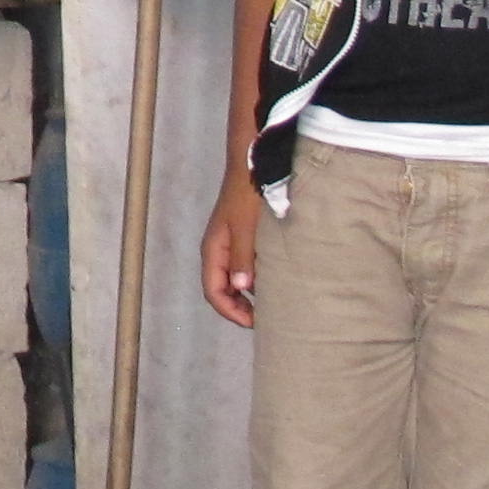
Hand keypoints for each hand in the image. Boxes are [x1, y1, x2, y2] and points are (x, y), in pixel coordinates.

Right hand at [202, 171, 260, 327]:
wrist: (252, 165)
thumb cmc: (247, 195)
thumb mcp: (246, 229)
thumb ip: (242, 259)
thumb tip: (240, 289)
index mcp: (213, 250)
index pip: (213, 292)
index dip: (231, 312)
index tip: (255, 323)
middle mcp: (219, 250)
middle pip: (222, 289)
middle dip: (240, 308)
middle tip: (266, 320)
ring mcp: (230, 244)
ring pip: (234, 279)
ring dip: (249, 295)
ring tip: (273, 304)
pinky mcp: (243, 238)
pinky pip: (244, 267)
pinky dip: (256, 280)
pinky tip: (275, 281)